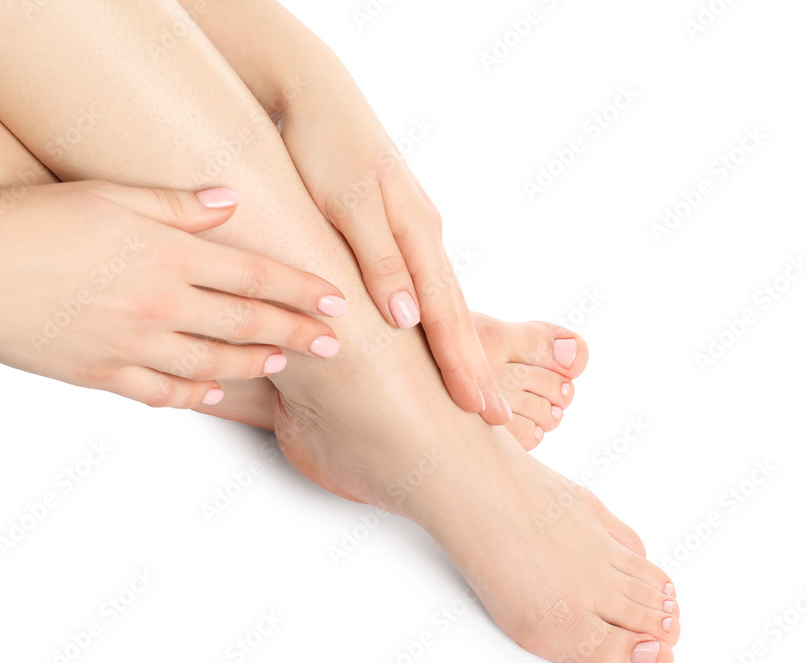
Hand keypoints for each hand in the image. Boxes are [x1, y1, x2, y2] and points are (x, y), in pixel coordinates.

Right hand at [0, 181, 347, 408]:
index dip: (300, 290)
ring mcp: (131, 346)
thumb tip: (228, 205)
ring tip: (280, 363)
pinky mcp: (101, 375)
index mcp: (165, 256)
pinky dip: (191, 394)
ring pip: (210, 363)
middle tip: (333, 346)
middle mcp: (159, 305)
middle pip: (244, 324)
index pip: (253, 277)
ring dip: (252, 364)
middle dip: (295, 334)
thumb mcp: (108, 196)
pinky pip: (159, 392)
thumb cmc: (31, 223)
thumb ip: (176, 206)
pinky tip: (212, 392)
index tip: (335, 302)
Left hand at [279, 69, 509, 422]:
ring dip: (459, 349)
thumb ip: (377, 259)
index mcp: (414, 234)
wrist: (316, 98)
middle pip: (453, 314)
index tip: (479, 407)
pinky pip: (425, 285)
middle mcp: (422, 236)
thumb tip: (409, 317)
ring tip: (474, 390)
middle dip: (474, 368)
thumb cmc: (324, 148)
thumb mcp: (345, 203)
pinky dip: (437, 320)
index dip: (462, 364)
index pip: (444, 315)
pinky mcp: (398, 229)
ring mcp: (414, 232)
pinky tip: (438, 338)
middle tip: (493, 417)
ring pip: (443, 302)